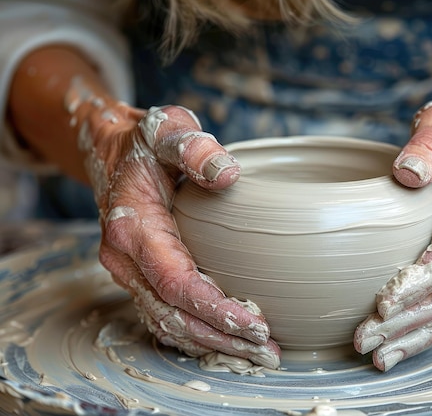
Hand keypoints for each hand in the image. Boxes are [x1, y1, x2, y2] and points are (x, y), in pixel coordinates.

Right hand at [81, 101, 279, 367]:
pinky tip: (224, 341)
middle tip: (265, 350)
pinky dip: (194, 334)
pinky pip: (163, 315)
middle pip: (172, 315)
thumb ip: (194, 148)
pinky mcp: (139, 275)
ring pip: (166, 323)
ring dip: (210, 343)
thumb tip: (227, 174)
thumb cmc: (146, 141)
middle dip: (220, 338)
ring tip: (254, 352)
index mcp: (133, 227)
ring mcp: (129, 270)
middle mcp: (125, 258)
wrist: (112, 148)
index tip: (255, 324)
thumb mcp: (169, 131)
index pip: (175, 283)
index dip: (214, 309)